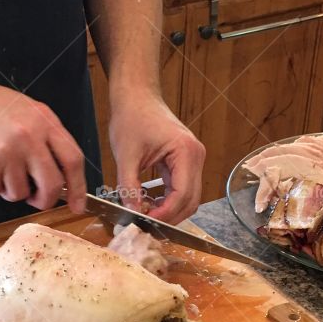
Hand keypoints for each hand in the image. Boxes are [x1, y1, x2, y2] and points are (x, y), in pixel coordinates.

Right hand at [0, 73, 86, 212]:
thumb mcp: (25, 110)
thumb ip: (44, 138)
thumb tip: (61, 174)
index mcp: (44, 121)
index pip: (73, 159)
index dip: (79, 187)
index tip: (78, 205)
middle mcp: (30, 136)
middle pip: (53, 185)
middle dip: (45, 200)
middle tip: (36, 199)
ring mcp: (9, 150)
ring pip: (21, 192)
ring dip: (10, 190)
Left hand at [108, 96, 204, 223]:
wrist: (137, 97)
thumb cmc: (131, 118)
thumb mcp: (126, 155)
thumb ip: (129, 186)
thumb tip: (132, 212)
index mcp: (186, 152)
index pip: (182, 195)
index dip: (164, 214)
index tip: (145, 222)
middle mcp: (196, 156)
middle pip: (191, 201)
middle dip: (169, 217)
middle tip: (145, 224)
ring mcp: (194, 159)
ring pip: (189, 198)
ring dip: (169, 210)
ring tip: (145, 214)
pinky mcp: (186, 161)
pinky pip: (182, 188)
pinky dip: (168, 200)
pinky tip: (150, 203)